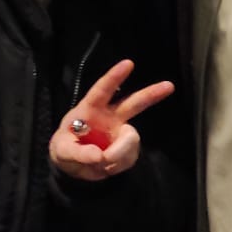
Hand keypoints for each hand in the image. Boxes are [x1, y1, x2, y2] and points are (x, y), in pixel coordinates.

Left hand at [49, 58, 174, 182]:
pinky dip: (118, 166)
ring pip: (132, 137)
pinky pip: (130, 157)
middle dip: (151, 94)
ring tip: (102, 163)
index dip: (115, 77)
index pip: (102, 90)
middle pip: (133, 102)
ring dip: (119, 153)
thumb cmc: (65, 148)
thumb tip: (99, 156)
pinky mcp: (127, 149)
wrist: (73, 168)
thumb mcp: (62, 151)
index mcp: (91, 108)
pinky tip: (107, 166)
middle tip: (169, 86)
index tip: (128, 63)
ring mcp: (120, 132)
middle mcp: (110, 116)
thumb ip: (77, 152)